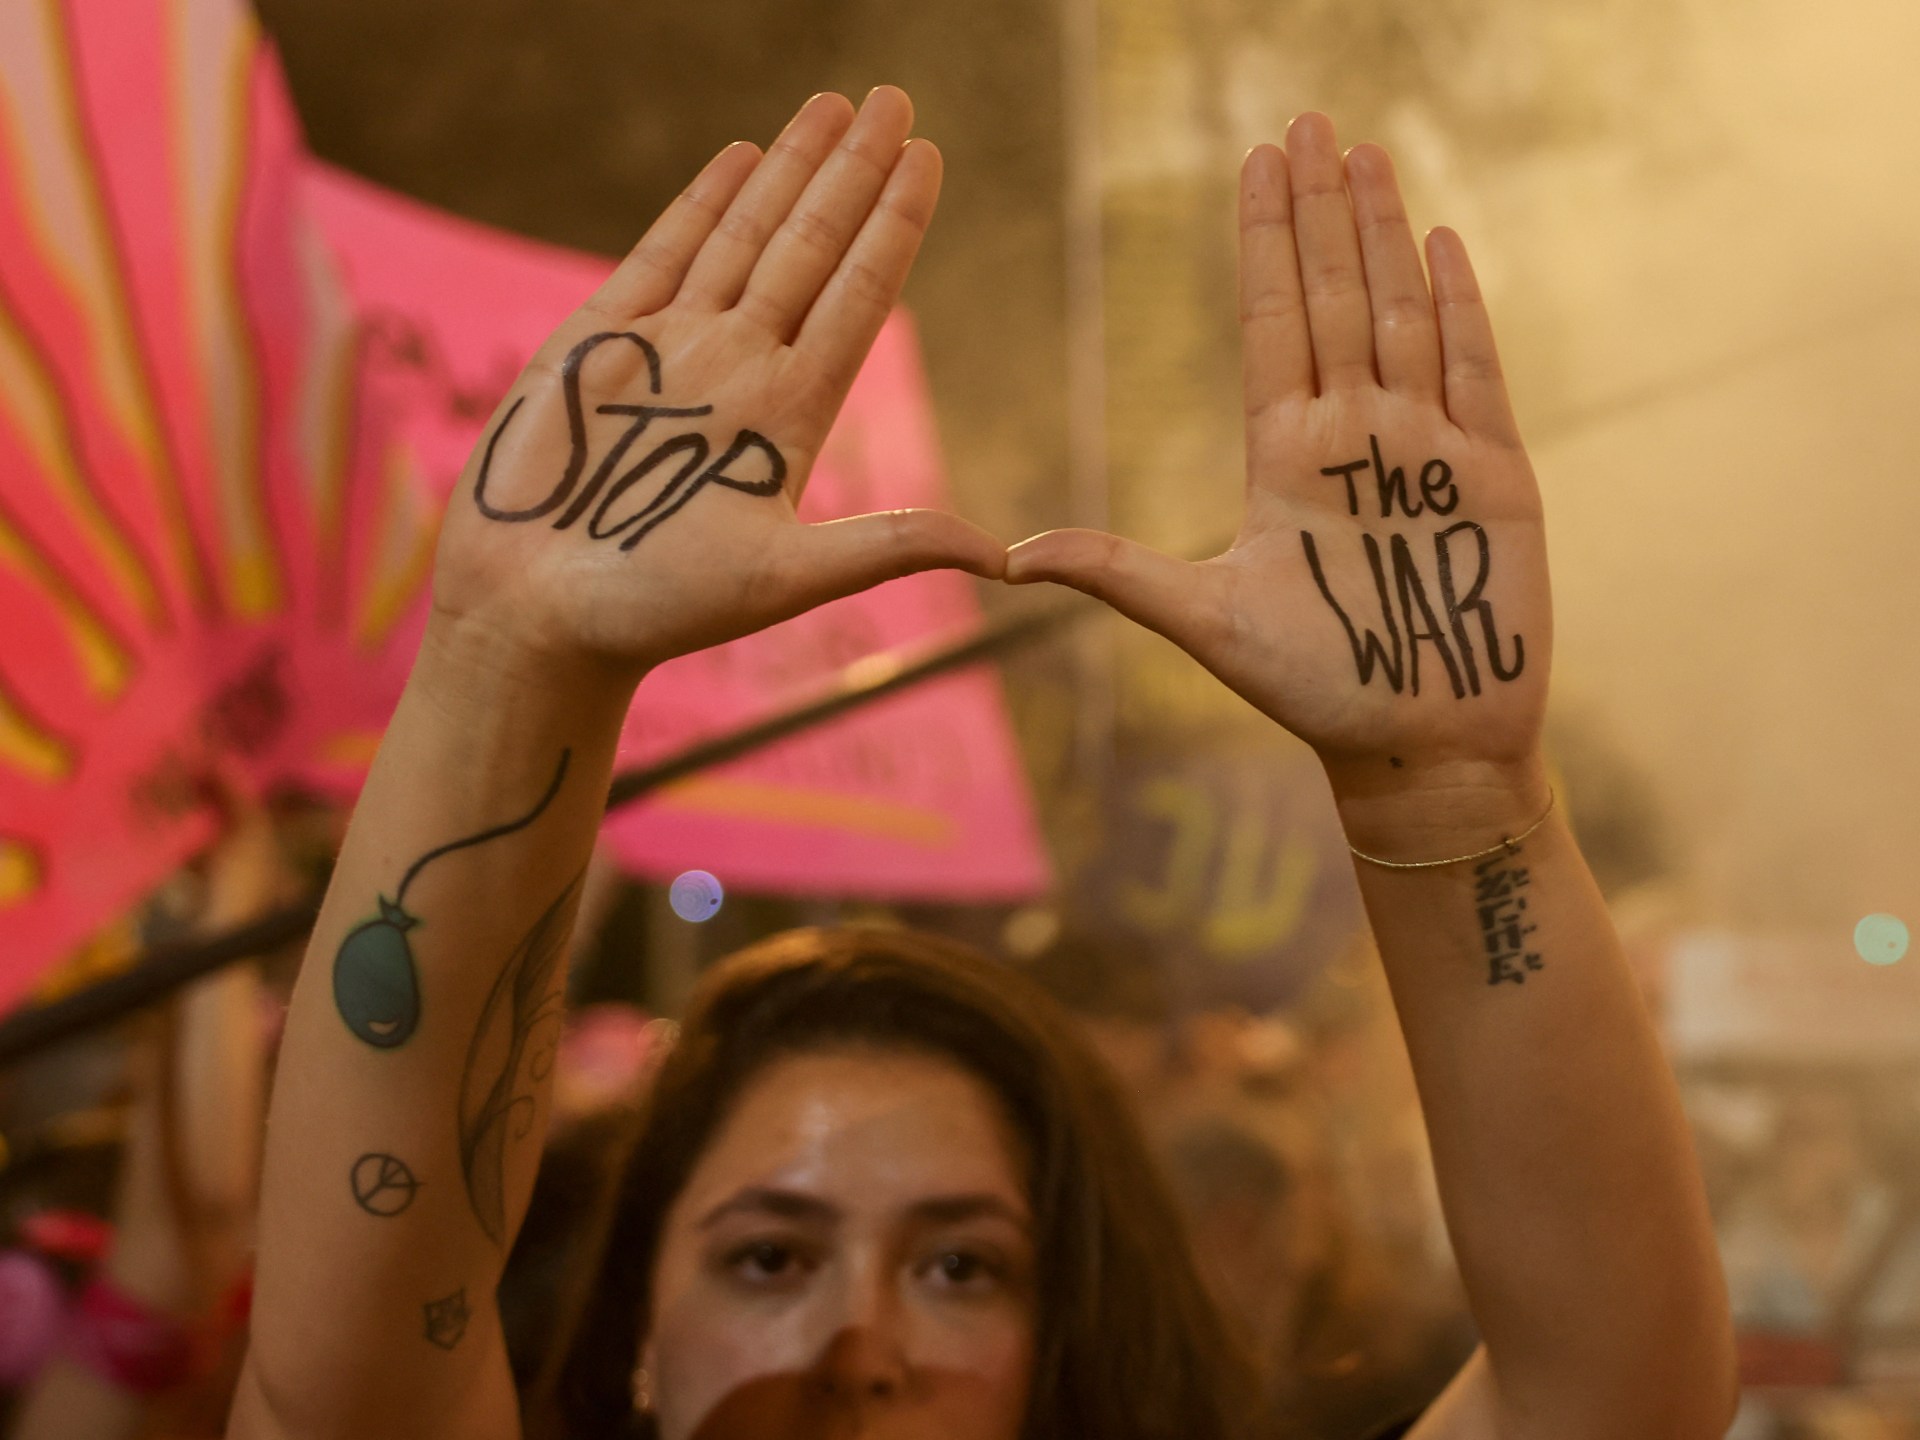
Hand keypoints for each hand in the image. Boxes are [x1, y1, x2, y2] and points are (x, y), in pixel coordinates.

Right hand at [430, 88, 1002, 682]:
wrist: (533, 615)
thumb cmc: (655, 610)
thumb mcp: (785, 578)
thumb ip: (888, 549)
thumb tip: (1005, 562)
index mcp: (789, 415)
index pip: (859, 296)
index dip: (895, 225)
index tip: (930, 157)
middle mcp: (741, 369)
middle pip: (813, 248)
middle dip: (854, 172)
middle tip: (896, 98)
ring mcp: (673, 349)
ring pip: (746, 237)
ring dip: (790, 170)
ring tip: (835, 106)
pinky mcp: (600, 340)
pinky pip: (664, 251)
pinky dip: (703, 201)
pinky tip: (741, 156)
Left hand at [1007, 115, 1549, 802]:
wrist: (1417, 745)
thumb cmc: (1312, 688)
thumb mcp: (1205, 620)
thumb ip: (1118, 573)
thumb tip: (1011, 557)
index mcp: (1284, 457)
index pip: (1272, 323)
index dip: (1266, 241)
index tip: (1258, 161)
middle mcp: (1353, 435)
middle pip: (1334, 297)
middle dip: (1321, 209)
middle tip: (1308, 120)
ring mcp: (1427, 447)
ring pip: (1401, 313)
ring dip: (1382, 232)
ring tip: (1366, 153)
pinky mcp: (1495, 475)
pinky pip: (1476, 370)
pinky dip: (1459, 305)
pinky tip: (1438, 240)